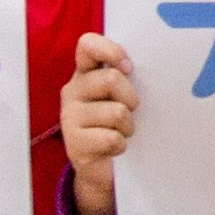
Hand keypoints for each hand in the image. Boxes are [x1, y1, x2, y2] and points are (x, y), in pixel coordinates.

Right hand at [59, 33, 136, 214]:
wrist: (104, 169)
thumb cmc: (117, 124)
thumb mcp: (120, 96)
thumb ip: (124, 77)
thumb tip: (145, 64)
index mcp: (84, 73)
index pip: (87, 45)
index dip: (110, 51)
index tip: (128, 67)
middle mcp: (72, 91)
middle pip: (111, 79)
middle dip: (130, 98)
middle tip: (129, 111)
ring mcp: (69, 117)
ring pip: (116, 112)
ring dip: (127, 126)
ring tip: (120, 132)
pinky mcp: (74, 143)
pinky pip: (111, 138)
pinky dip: (120, 145)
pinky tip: (113, 148)